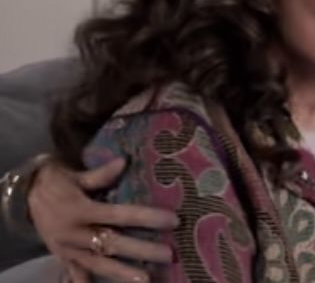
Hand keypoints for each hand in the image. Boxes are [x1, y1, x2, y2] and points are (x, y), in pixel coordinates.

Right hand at [28, 157, 178, 282]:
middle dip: (142, 250)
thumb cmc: (55, 183)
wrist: (24, 197)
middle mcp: (75, 233)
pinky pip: (76, 274)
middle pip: (113, 243)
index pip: (119, 215)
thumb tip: (124, 162)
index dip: (147, 218)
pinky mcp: (62, 257)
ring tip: (146, 279)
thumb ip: (100, 174)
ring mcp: (68, 249)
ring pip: (98, 264)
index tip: (172, 220)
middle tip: (168, 254)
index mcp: (81, 210)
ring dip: (123, 272)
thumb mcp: (75, 176)